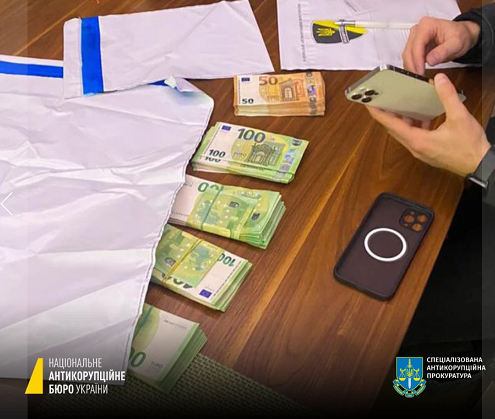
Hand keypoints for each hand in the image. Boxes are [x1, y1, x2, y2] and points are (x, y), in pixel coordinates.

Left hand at [366, 73, 489, 177]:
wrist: (480, 164)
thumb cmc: (470, 146)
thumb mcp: (460, 117)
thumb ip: (448, 96)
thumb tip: (439, 80)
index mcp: (418, 141)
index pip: (391, 125)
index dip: (379, 114)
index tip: (369, 104)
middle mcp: (415, 148)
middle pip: (394, 130)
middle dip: (386, 115)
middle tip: (381, 101)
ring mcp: (420, 152)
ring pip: (404, 134)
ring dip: (401, 120)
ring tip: (399, 105)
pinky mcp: (427, 152)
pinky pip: (414, 137)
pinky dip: (413, 126)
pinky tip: (422, 117)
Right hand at [403, 17, 479, 74]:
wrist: (462, 35)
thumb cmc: (460, 35)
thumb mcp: (457, 43)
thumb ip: (444, 51)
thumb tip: (430, 60)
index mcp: (427, 25)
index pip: (417, 44)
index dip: (417, 60)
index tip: (420, 72)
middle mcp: (418, 30)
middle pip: (409, 51)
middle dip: (412, 66)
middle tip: (418, 78)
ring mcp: (414, 38)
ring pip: (407, 56)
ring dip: (411, 67)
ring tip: (418, 77)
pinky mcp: (414, 46)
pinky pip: (409, 58)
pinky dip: (412, 66)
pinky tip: (418, 72)